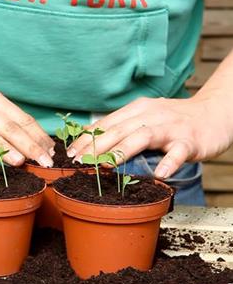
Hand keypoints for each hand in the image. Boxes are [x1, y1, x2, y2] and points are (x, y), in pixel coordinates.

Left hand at [67, 96, 232, 177]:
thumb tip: (91, 141)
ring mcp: (170, 128)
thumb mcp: (145, 118)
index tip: (69, 152)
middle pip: (118, 130)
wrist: (214, 113)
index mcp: (136, 110)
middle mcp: (150, 116)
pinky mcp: (190, 141)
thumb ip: (122, 128)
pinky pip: (178, 152)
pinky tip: (160, 173)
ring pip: (142, 137)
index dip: (86, 138)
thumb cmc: (174, 120)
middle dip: (95, 146)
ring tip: (105, 165)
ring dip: (121, 151)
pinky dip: (169, 162)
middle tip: (79, 161)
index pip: (106, 124)